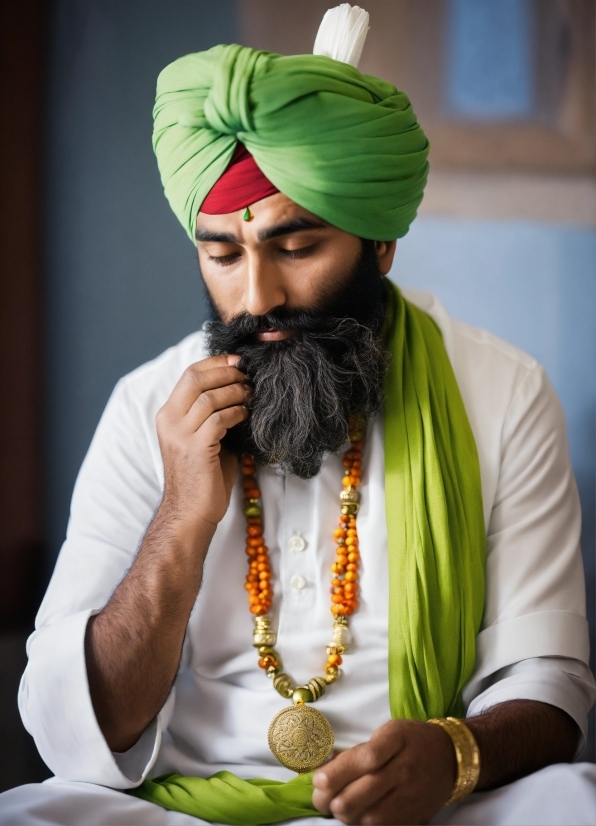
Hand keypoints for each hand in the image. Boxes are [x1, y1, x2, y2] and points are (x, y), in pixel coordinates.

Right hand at [155, 353, 249, 528]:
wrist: (190, 512)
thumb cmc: (203, 476)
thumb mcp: (203, 437)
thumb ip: (213, 414)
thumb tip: (239, 388)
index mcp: (168, 415)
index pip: (189, 375)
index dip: (215, 362)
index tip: (237, 361)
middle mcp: (169, 421)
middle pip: (195, 378)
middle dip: (225, 371)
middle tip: (247, 375)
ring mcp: (180, 435)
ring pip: (209, 397)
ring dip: (235, 392)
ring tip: (250, 395)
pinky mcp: (196, 448)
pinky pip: (219, 419)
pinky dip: (236, 412)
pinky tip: (245, 415)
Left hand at [312, 719, 455, 824]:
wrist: (449, 758)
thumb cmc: (411, 740)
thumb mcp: (388, 731)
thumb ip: (360, 750)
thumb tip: (327, 769)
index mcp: (396, 740)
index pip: (364, 759)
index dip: (336, 773)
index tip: (318, 779)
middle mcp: (404, 769)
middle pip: (362, 793)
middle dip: (331, 800)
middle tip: (320, 797)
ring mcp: (409, 796)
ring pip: (368, 816)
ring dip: (345, 814)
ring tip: (336, 805)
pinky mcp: (412, 816)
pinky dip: (362, 823)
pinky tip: (354, 815)